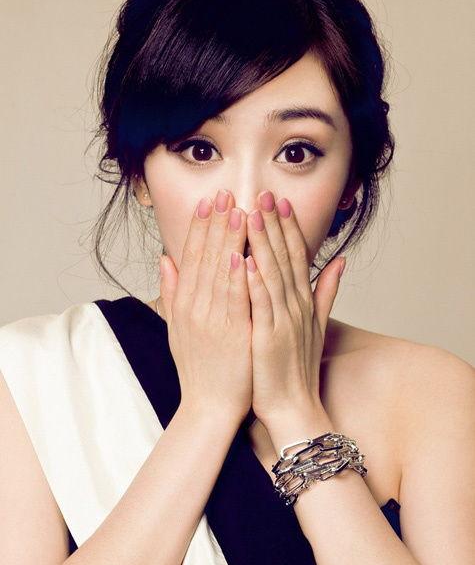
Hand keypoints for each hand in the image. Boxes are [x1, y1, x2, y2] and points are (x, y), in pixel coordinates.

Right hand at [158, 189, 251, 420]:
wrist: (208, 405)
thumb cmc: (198, 366)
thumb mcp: (177, 327)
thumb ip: (171, 291)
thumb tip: (165, 259)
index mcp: (184, 302)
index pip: (192, 256)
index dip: (200, 227)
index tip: (209, 201)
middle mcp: (194, 306)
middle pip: (205, 257)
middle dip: (216, 223)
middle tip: (225, 193)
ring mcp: (212, 319)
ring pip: (220, 272)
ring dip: (229, 240)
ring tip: (238, 210)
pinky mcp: (231, 333)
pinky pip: (235, 299)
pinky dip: (238, 276)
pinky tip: (243, 253)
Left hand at [244, 190, 344, 425]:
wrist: (294, 407)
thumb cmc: (298, 366)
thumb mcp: (317, 325)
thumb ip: (327, 291)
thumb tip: (340, 261)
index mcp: (303, 301)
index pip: (297, 255)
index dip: (288, 227)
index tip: (278, 201)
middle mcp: (296, 306)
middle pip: (285, 257)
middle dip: (274, 224)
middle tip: (263, 193)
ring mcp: (284, 321)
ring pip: (272, 274)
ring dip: (262, 243)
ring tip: (250, 214)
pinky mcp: (269, 338)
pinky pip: (260, 305)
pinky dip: (254, 282)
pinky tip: (244, 260)